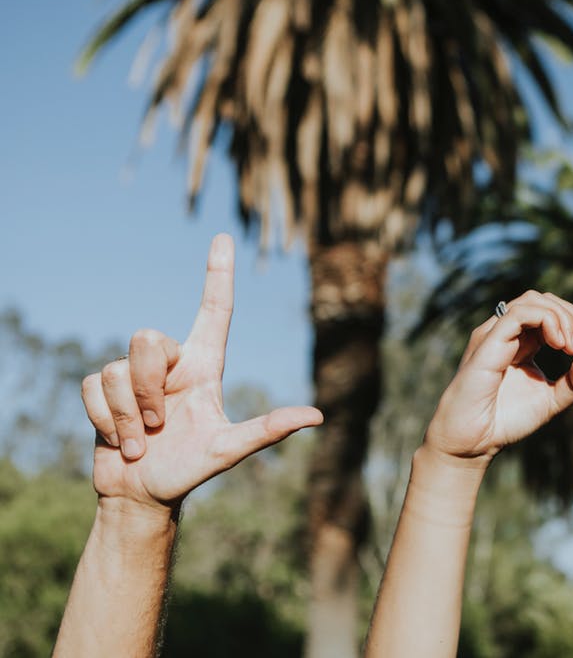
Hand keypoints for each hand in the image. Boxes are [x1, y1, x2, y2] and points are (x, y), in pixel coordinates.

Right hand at [80, 234, 322, 511]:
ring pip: (118, 368)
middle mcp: (171, 363)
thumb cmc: (189, 470)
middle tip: (158, 425)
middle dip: (146, 387)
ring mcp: (135, 375)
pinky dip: (104, 420)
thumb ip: (268, 430)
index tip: (223, 238)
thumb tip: (317, 416)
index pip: (214, 310)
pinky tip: (118, 440)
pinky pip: (93, 386)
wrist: (142, 496)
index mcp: (204, 366)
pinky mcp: (103, 389)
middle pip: (146, 338)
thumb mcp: (229, 449)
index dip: (218, 274)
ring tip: (142, 440)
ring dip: (126, 414)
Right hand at [423, 291, 572, 465]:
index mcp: (523, 342)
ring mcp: (496, 334)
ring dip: (562, 317)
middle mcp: (508, 333)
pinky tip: (558, 344)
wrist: (474, 442)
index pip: (555, 312)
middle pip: (546, 300)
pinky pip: (519, 313)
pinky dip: (546, 320)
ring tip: (570, 346)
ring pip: (533, 299)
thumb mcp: (552, 400)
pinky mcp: (487, 341)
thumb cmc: (505, 422)